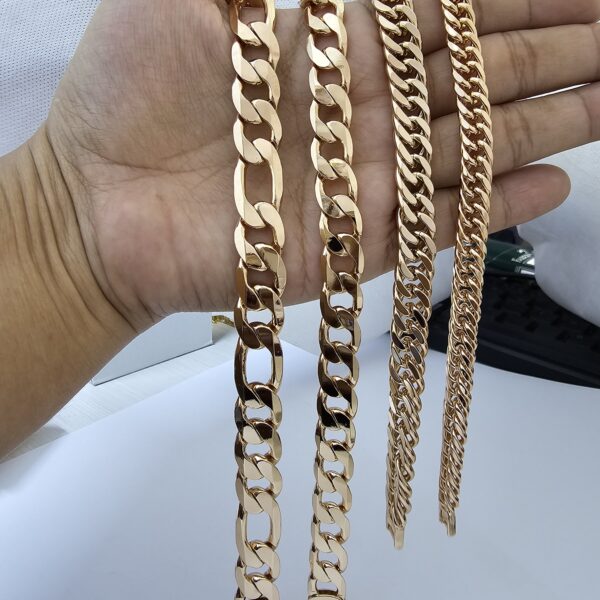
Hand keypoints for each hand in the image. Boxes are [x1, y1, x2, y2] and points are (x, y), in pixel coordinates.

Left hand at [47, 0, 599, 328]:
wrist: (98, 205)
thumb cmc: (125, 90)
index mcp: (330, 41)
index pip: (446, 15)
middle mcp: (358, 111)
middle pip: (474, 79)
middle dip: (551, 56)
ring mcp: (360, 181)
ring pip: (471, 150)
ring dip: (544, 127)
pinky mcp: (352, 245)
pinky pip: (437, 224)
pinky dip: (494, 208)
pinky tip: (550, 186)